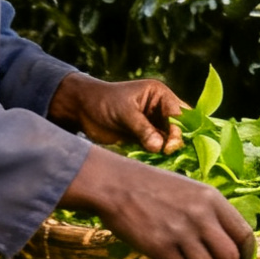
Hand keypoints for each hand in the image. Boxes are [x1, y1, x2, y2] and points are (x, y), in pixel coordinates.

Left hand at [47, 72, 186, 152]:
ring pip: (169, 140)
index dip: (178, 130)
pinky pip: (157, 148)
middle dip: (176, 141)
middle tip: (168, 153)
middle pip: (178, 128)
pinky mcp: (145, 138)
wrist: (81, 109)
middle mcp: (160, 109)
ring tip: (163, 160)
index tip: (169, 146)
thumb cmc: (102, 102)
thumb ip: (143, 128)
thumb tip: (159, 147)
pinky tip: (157, 163)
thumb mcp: (124, 112)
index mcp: (159, 95)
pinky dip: (158, 156)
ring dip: (167, 151)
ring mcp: (153, 125)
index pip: (178, 114)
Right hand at [62, 147, 252, 258]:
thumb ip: (209, 212)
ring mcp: (181, 233)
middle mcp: (201, 217)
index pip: (243, 234)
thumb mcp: (189, 190)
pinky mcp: (161, 248)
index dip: (247, 254)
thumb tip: (225, 242)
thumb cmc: (153, 186)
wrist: (116, 185)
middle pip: (230, 257)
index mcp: (212, 199)